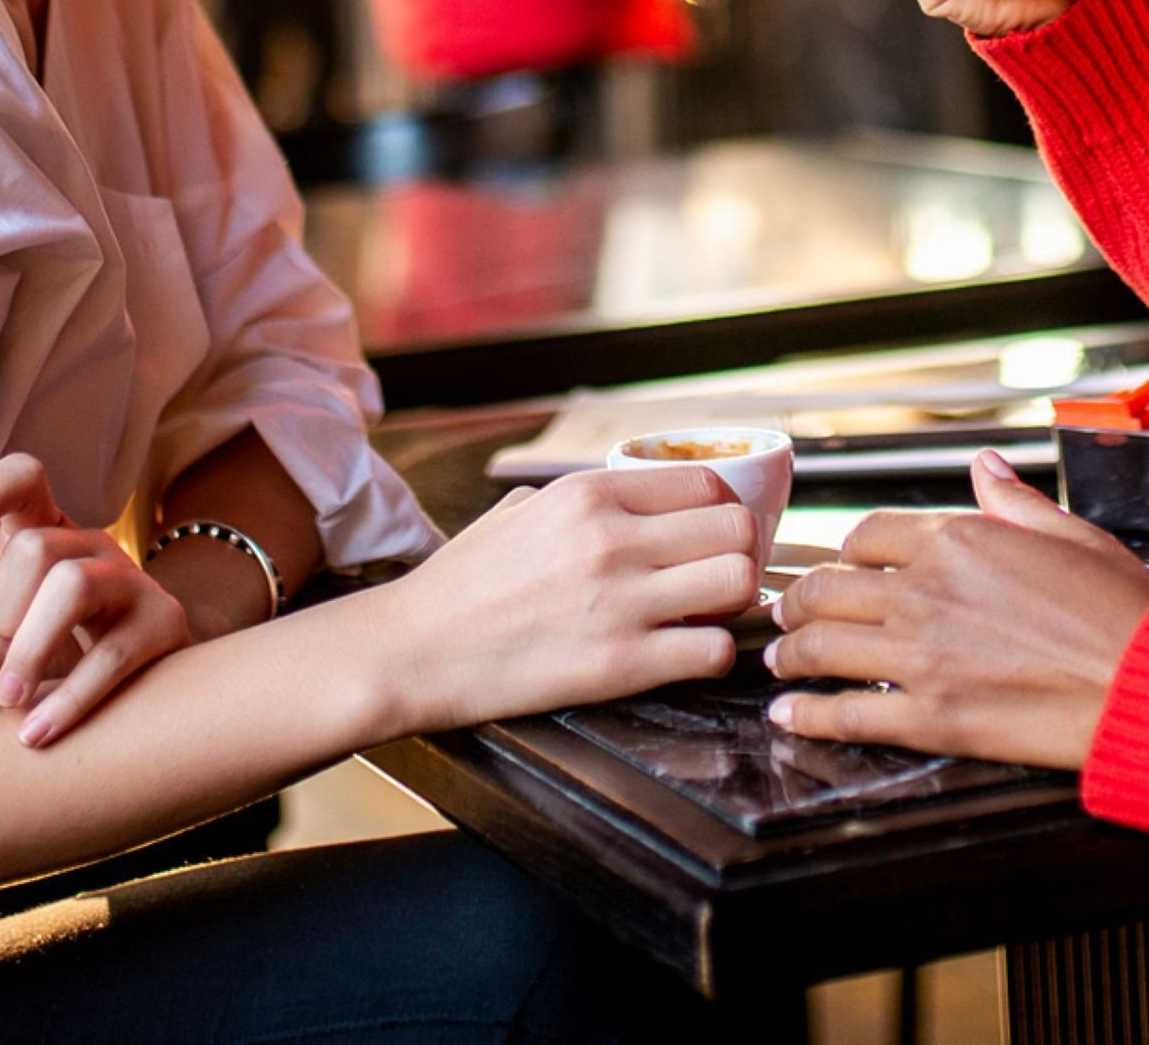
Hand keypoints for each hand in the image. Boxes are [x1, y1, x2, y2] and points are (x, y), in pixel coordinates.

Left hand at [0, 453, 194, 747]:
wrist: (156, 672)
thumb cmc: (68, 647)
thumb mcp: (13, 647)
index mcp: (50, 532)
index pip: (25, 477)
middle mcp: (93, 545)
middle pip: (35, 547)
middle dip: (3, 610)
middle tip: (0, 665)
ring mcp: (134, 580)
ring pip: (74, 585)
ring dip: (30, 648)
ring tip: (8, 701)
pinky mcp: (164, 624)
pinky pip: (111, 655)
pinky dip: (67, 699)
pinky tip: (36, 733)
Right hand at [363, 467, 758, 732]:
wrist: (411, 652)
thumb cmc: (458, 586)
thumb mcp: (515, 512)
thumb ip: (575, 501)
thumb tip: (622, 500)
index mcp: (587, 494)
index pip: (707, 483)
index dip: (721, 512)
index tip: (710, 536)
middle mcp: (612, 539)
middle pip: (736, 528)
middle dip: (738, 554)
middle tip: (716, 578)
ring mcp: (620, 602)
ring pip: (737, 583)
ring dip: (733, 603)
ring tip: (705, 616)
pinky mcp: (620, 664)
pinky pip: (712, 651)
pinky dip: (712, 654)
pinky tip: (684, 654)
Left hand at [763, 451, 1148, 768]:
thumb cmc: (1123, 611)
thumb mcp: (1072, 533)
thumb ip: (1013, 502)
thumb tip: (983, 467)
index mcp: (959, 540)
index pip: (868, 536)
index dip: (842, 553)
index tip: (835, 567)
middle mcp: (927, 592)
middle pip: (828, 590)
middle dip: (796, 602)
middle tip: (783, 614)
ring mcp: (923, 657)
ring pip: (823, 649)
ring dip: (789, 655)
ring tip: (778, 662)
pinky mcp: (931, 718)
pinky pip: (848, 715)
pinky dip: (808, 717)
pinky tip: (790, 717)